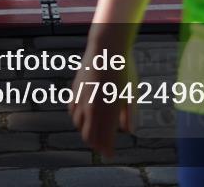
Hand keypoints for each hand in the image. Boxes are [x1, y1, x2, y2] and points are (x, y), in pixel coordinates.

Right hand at [69, 41, 134, 157]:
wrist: (106, 48)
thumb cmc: (122, 70)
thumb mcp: (131, 93)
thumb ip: (129, 114)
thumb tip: (128, 130)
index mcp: (108, 112)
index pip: (104, 139)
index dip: (107, 150)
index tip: (110, 154)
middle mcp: (92, 108)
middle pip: (89, 136)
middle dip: (96, 144)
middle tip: (102, 146)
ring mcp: (81, 98)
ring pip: (78, 124)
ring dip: (85, 131)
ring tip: (92, 133)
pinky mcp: (75, 89)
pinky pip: (72, 110)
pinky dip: (76, 117)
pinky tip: (81, 116)